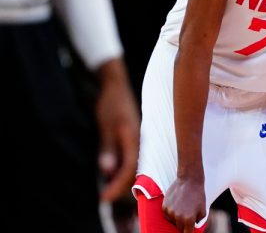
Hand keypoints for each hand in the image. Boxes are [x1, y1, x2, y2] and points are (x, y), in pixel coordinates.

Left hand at [95, 58, 139, 201]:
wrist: (116, 87)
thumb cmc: (111, 105)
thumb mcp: (106, 126)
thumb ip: (108, 148)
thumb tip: (107, 171)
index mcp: (135, 140)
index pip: (129, 170)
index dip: (117, 185)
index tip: (104, 197)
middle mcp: (142, 142)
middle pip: (135, 172)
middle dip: (120, 186)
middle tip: (104, 196)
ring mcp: (140, 140)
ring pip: (134, 166)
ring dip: (121, 178)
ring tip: (107, 187)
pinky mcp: (136, 138)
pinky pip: (132, 158)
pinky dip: (122, 168)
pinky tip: (112, 171)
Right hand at [162, 177, 206, 232]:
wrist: (189, 180)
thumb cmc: (198, 195)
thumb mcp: (203, 209)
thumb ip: (198, 221)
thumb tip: (192, 227)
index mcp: (189, 219)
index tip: (188, 231)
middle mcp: (178, 217)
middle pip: (179, 228)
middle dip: (184, 224)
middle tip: (188, 214)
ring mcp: (170, 212)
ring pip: (173, 221)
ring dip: (177, 218)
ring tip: (183, 206)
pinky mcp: (164, 207)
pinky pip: (167, 215)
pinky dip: (171, 213)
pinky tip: (177, 205)